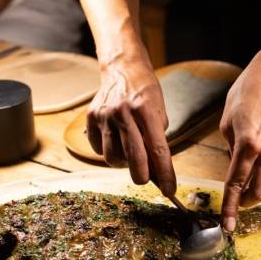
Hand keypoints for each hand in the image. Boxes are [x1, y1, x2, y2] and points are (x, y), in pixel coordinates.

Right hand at [86, 57, 176, 196]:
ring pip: (112, 158)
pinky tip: (115, 142)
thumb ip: (156, 140)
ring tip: (129, 152)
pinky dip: (107, 151)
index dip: (164, 174)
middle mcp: (123, 113)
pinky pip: (97, 149)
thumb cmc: (145, 93)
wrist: (122, 69)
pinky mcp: (91, 118)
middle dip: (142, 176)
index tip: (169, 191)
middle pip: (133, 158)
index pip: (157, 150)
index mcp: (145, 110)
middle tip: (145, 179)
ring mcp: (104, 115)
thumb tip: (157, 173)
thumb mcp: (159, 113)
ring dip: (123, 163)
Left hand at [219, 39, 260, 230]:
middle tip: (238, 201)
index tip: (228, 225)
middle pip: (259, 192)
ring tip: (250, 154)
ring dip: (257, 177)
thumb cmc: (247, 93)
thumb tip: (235, 168)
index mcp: (247, 144)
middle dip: (247, 201)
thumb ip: (230, 149)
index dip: (231, 207)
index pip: (236, 183)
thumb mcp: (227, 122)